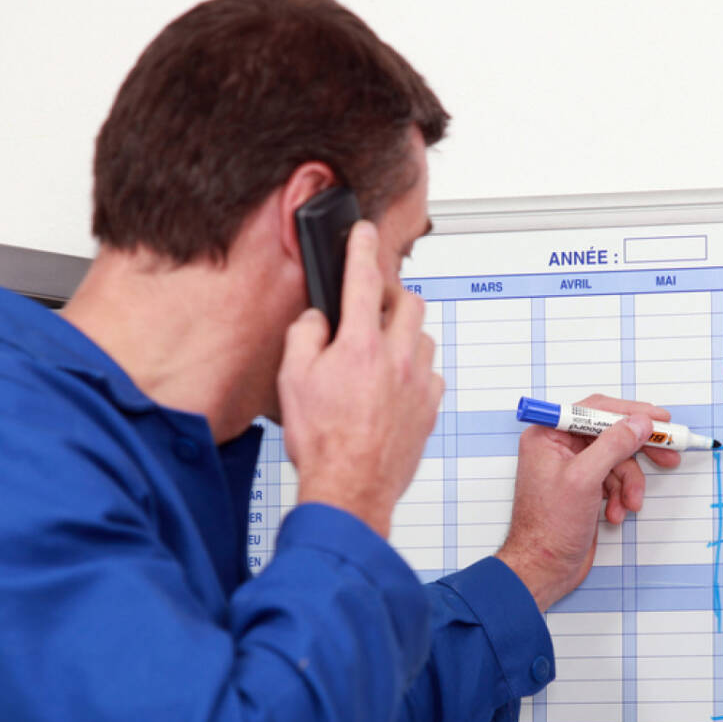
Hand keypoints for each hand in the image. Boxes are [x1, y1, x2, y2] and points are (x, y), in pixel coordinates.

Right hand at [277, 221, 442, 536]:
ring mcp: (419, 383)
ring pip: (423, 336)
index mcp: (360, 345)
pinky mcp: (430, 407)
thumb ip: (304, 336)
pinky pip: (430, 373)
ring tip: (379, 351)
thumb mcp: (292, 380)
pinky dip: (414, 369)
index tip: (363, 232)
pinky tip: (393, 385)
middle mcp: (397, 358)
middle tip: (371, 303)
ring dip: (404, 333)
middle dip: (390, 293)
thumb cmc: (322, 441)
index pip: (363, 278)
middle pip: (408, 301)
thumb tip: (317, 320)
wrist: (351, 488)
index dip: (361, 247)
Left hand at [496, 394, 681, 610]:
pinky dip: (621, 496)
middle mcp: (558, 447)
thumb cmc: (548, 528)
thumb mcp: (584, 479)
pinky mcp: (584, 488)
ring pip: (617, 461)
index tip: (660, 419)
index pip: (595, 410)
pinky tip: (616, 513)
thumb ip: (613, 445)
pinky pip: (613, 480)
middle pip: (610, 434)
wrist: (543, 568)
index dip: (630, 413)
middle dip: (638, 450)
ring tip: (630, 504)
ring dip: (629, 483)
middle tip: (669, 455)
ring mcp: (572, 468)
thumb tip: (639, 422)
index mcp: (548, 436)